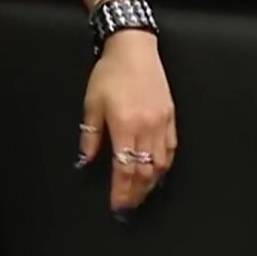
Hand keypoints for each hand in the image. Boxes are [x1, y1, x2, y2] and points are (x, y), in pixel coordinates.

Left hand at [78, 30, 175, 217]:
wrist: (134, 48)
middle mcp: (147, 127)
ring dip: (150, 183)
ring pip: (161, 164)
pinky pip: (171, 149)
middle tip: (128, 207)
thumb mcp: (92, 103)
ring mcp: (162, 123)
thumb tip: (85, 160)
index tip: (117, 206)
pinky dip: (164, 166)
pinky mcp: (171, 117)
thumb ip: (90, 135)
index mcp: (125, 125)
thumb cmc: (111, 72)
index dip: (122, 192)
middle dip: (136, 193)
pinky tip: (157, 173)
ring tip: (141, 194)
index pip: (125, 169)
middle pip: (144, 171)